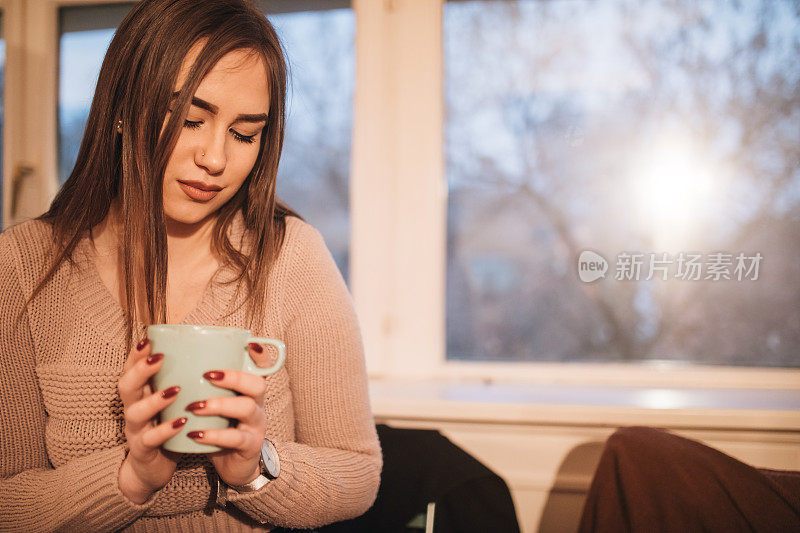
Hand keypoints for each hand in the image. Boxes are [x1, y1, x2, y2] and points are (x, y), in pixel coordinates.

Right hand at [117, 338, 185, 502]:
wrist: (154, 469)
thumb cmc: (168, 428)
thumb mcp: (171, 403)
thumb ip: (181, 381)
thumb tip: (209, 353)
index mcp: (140, 395)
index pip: (131, 370)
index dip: (136, 355)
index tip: (148, 338)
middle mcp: (133, 410)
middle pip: (126, 386)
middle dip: (140, 370)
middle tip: (159, 358)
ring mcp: (136, 431)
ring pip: (135, 413)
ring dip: (155, 400)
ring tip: (175, 390)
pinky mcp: (143, 451)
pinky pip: (150, 440)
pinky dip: (165, 430)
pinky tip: (182, 422)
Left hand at [184, 344, 268, 486]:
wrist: (233, 466)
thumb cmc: (220, 428)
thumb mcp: (216, 405)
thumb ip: (203, 386)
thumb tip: (171, 361)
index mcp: (250, 390)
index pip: (263, 367)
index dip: (261, 355)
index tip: (250, 344)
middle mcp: (258, 404)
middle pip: (257, 383)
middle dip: (233, 377)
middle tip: (207, 375)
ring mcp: (256, 425)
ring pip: (246, 408)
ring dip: (219, 404)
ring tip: (194, 407)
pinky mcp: (250, 446)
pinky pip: (235, 438)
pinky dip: (214, 435)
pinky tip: (195, 434)